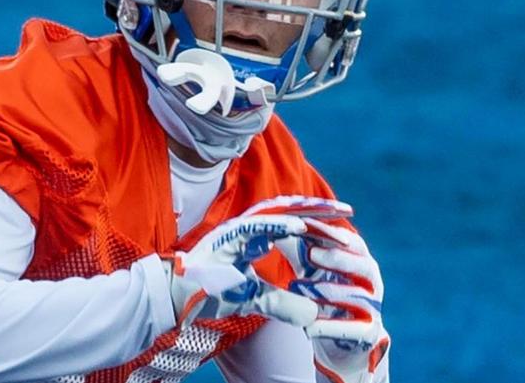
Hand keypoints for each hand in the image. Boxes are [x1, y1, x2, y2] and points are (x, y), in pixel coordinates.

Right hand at [164, 195, 353, 327]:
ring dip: (306, 214)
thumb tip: (312, 315)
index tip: (345, 223)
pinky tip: (301, 228)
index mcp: (254, 237)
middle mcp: (248, 228)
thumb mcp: (255, 299)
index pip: (292, 224)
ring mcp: (237, 229)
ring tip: (333, 214)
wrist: (177, 296)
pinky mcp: (227, 236)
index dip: (318, 223)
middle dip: (319, 210)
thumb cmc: (209, 293)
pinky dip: (279, 226)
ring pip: (278, 215)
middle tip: (348, 210)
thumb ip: (282, 302)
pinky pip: (257, 228)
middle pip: (289, 213)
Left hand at [280, 219, 390, 382]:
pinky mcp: (368, 333)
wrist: (341, 338)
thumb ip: (299, 247)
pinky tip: (307, 328)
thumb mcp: (312, 267)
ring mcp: (373, 307)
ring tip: (299, 289)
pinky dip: (330, 328)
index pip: (350, 241)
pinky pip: (354, 330)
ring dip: (329, 292)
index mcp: (360, 259)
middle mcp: (371, 281)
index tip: (304, 226)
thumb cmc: (324, 291)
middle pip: (363, 265)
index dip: (329, 233)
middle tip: (311, 253)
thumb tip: (274, 223)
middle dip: (337, 258)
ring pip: (357, 297)